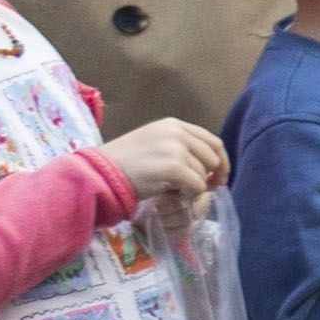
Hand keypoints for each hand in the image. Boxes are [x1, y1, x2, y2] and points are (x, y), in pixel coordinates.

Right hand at [98, 120, 223, 219]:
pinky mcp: (173, 166)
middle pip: (213, 157)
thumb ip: (180, 149)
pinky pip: (197, 186)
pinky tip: (172, 194)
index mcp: (173, 125)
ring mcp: (175, 148)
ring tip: (172, 189)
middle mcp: (176, 132)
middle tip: (199, 189)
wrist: (99, 173)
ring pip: (204, 173)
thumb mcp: (154, 146)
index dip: (220, 161)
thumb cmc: (123, 164)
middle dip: (211, 176)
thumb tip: (211, 167)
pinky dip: (189, 194)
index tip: (218, 177)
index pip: (212, 141)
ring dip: (194, 187)